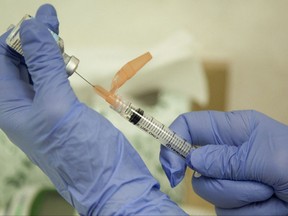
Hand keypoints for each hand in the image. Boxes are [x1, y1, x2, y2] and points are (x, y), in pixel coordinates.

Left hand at [0, 4, 186, 214]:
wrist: (107, 179)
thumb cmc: (78, 149)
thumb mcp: (56, 105)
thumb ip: (44, 66)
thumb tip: (33, 27)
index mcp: (8, 107)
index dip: (14, 39)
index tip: (37, 23)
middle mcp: (21, 106)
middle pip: (16, 63)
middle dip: (30, 41)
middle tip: (51, 23)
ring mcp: (43, 107)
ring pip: (35, 69)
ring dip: (45, 51)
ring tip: (60, 39)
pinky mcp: (63, 108)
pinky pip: (53, 79)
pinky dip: (58, 65)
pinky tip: (66, 59)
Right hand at [160, 110, 287, 214]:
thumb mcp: (268, 157)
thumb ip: (228, 158)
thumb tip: (193, 160)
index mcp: (233, 130)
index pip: (190, 126)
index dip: (173, 140)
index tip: (173, 167)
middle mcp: (227, 152)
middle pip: (197, 167)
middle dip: (223, 180)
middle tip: (255, 182)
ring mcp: (230, 178)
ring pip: (210, 192)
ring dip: (242, 198)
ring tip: (270, 192)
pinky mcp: (236, 201)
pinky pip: (225, 211)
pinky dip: (249, 212)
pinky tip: (270, 205)